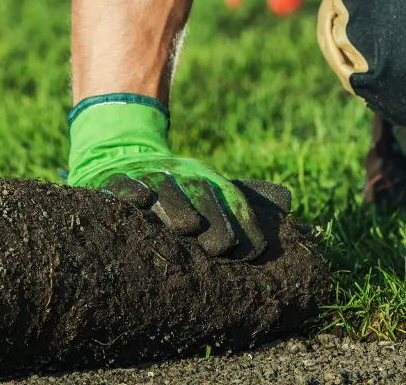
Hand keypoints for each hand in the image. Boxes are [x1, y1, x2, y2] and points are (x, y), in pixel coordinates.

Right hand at [66, 94, 291, 258]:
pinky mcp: (116, 179)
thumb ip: (246, 196)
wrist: (123, 152)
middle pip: (201, 196)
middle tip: (219, 247)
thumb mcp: (210, 184)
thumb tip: (288, 199)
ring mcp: (148, 175)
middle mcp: (181, 175)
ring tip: (187, 227)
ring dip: (176, 208)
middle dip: (212, 222)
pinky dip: (131, 191)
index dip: (242, 228)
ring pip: (165, 191)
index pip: (231, 203)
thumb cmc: (176, 183)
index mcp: (207, 179)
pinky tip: (139, 201)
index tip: (249, 253)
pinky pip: (123, 184)